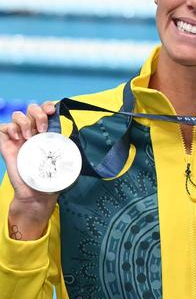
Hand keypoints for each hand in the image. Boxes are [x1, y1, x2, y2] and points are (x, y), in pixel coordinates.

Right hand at [0, 102, 59, 239]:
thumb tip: (85, 140)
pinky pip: (3, 127)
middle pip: (31, 108)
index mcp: (46, 133)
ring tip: (30, 137)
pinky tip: (18, 139)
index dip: (47, 106)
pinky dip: (10, 128)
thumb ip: (70, 149)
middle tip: (43, 130)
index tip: (52, 111)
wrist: (36, 192)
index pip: (45, 111)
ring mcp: (18, 137)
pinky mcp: (6, 144)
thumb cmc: (51, 177)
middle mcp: (32, 132)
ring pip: (17, 115)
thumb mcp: (65, 161)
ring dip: (25, 122)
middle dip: (38, 113)